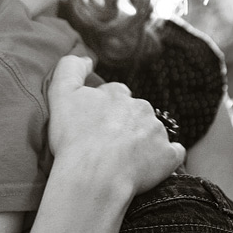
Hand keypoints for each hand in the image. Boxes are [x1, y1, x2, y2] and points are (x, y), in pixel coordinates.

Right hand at [47, 55, 184, 195]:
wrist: (93, 174)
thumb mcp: (60, 94)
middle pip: (134, 112)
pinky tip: (147, 165)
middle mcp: (141, 107)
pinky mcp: (168, 156)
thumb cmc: (74, 136)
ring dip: (141, 140)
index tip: (92, 125)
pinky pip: (172, 153)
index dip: (102, 109)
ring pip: (151, 131)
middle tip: (105, 143)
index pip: (113, 94)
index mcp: (117, 93)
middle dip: (123, 124)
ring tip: (122, 158)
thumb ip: (70, 68)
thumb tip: (88, 58)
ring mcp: (157, 132)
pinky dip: (163, 157)